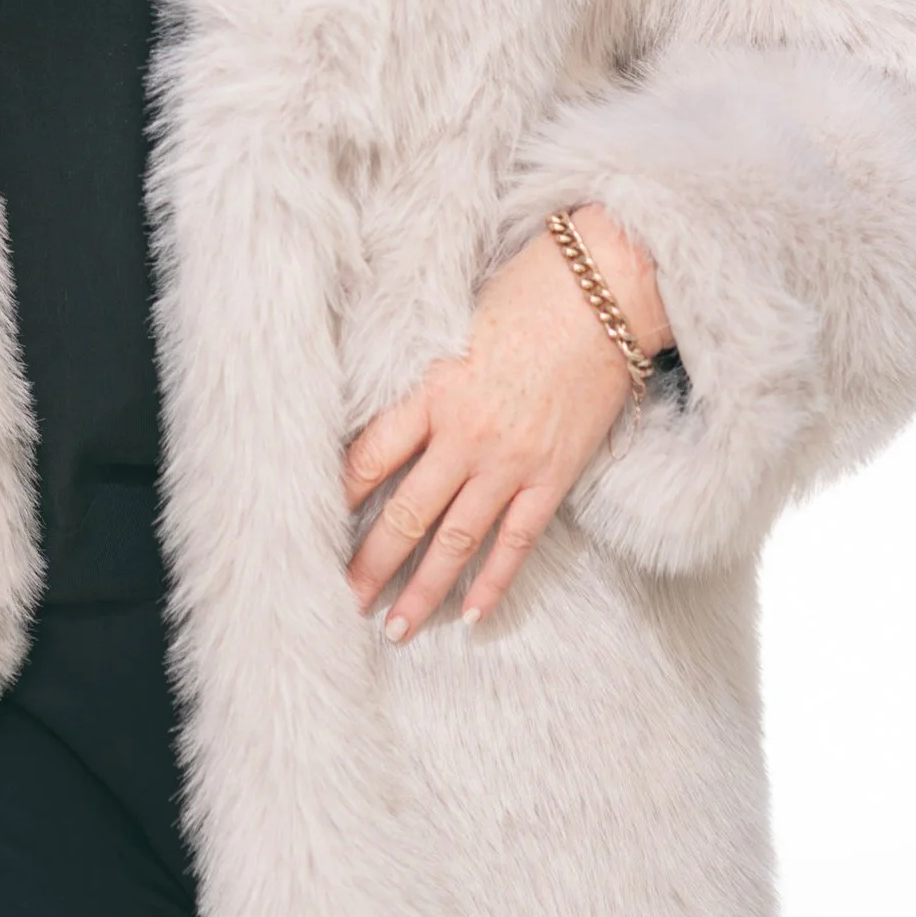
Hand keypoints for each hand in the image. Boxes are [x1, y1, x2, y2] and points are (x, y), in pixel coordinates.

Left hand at [342, 209, 668, 638]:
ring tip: (396, 628)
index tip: (308, 527)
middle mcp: (465, 435)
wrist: (607, 289)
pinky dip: (493, 582)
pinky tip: (471, 616)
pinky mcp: (553, 476)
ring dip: (422, 589)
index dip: (337, 498)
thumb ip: (425, 378)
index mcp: (432, 391)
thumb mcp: (455, 325)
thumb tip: (394, 415)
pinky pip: (516, 541)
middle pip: (404, 514)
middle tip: (342, 600)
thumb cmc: (528, 290)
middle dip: (370, 565)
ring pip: (454, 540)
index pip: (369, 458)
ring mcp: (511, 461)